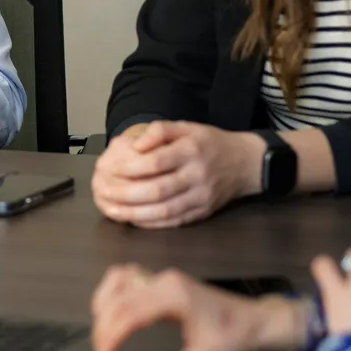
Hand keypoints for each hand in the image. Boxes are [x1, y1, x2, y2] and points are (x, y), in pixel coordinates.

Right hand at [89, 265, 306, 350]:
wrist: (256, 321)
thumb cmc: (234, 339)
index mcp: (175, 298)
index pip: (128, 314)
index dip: (110, 339)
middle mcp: (164, 281)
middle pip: (118, 299)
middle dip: (103, 329)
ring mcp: (163, 277)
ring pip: (118, 280)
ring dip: (104, 306)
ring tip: (104, 335)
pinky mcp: (163, 280)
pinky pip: (128, 276)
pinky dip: (113, 293)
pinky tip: (112, 313)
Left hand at [90, 121, 264, 227]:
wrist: (246, 163)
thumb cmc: (211, 143)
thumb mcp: (187, 127)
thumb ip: (159, 131)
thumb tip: (135, 146)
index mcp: (191, 151)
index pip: (156, 162)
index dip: (131, 168)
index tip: (111, 169)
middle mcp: (197, 175)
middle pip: (157, 190)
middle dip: (126, 194)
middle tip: (104, 194)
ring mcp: (201, 197)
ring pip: (164, 211)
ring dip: (134, 214)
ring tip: (112, 211)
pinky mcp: (203, 213)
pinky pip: (173, 222)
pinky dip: (151, 223)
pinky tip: (133, 220)